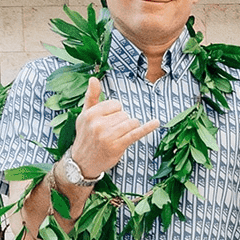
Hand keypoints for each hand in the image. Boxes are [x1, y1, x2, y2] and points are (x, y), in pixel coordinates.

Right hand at [67, 77, 160, 194]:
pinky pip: (136, 133)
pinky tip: (156, 122)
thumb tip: (93, 78)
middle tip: (110, 132)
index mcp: (91, 114)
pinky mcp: (118, 145)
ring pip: (132, 123)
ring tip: (117, 136)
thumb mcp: (85, 115)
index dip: (115, 112)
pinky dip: (148, 128)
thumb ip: (91, 96)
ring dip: (129, 129)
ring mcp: (109, 135)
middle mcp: (99, 124)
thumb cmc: (86, 136)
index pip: (116, 104)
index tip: (108, 120)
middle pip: (125, 114)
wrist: (82, 162)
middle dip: (121, 122)